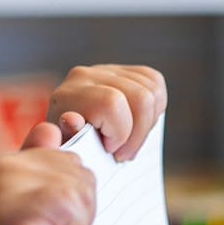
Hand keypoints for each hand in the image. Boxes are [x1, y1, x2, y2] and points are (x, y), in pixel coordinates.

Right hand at [0, 122, 96, 224]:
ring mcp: (1, 183)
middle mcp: (0, 166)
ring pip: (79, 186)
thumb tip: (57, 130)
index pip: (69, 160)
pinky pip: (70, 205)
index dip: (76, 199)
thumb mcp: (25, 221)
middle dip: (83, 214)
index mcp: (3, 167)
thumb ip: (41, 181)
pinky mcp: (8, 208)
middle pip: (80, 171)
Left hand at [48, 64, 167, 161]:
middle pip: (140, 97)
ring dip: (147, 124)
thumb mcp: (68, 152)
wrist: (68, 135)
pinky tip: (137, 124)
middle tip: (124, 153)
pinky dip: (154, 108)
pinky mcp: (124, 70)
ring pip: (152, 90)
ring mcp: (106, 70)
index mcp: (69, 97)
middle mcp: (86, 76)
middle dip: (138, 133)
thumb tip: (72, 120)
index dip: (120, 132)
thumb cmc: (71, 150)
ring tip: (129, 140)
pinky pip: (155, 82)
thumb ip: (69, 140)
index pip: (112, 103)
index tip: (109, 150)